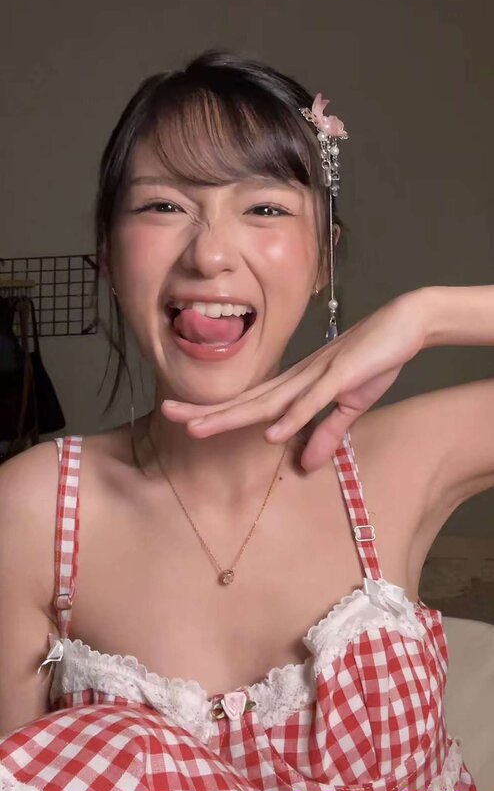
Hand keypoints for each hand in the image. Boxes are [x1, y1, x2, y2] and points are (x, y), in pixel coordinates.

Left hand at [161, 291, 428, 471]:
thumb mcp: (349, 405)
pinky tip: (271, 433)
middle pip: (247, 400)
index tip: (184, 418)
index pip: (249, 403)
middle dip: (207, 409)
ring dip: (234, 416)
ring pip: (268, 401)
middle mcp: (297, 379)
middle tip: (167, 414)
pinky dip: (292, 417)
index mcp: (296, 386)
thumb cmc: (373, 360)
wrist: (404, 325)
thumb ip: (325, 433)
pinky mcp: (342, 376)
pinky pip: (313, 401)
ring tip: (199, 429)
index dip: (216, 411)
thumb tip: (303, 465)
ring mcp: (317, 376)